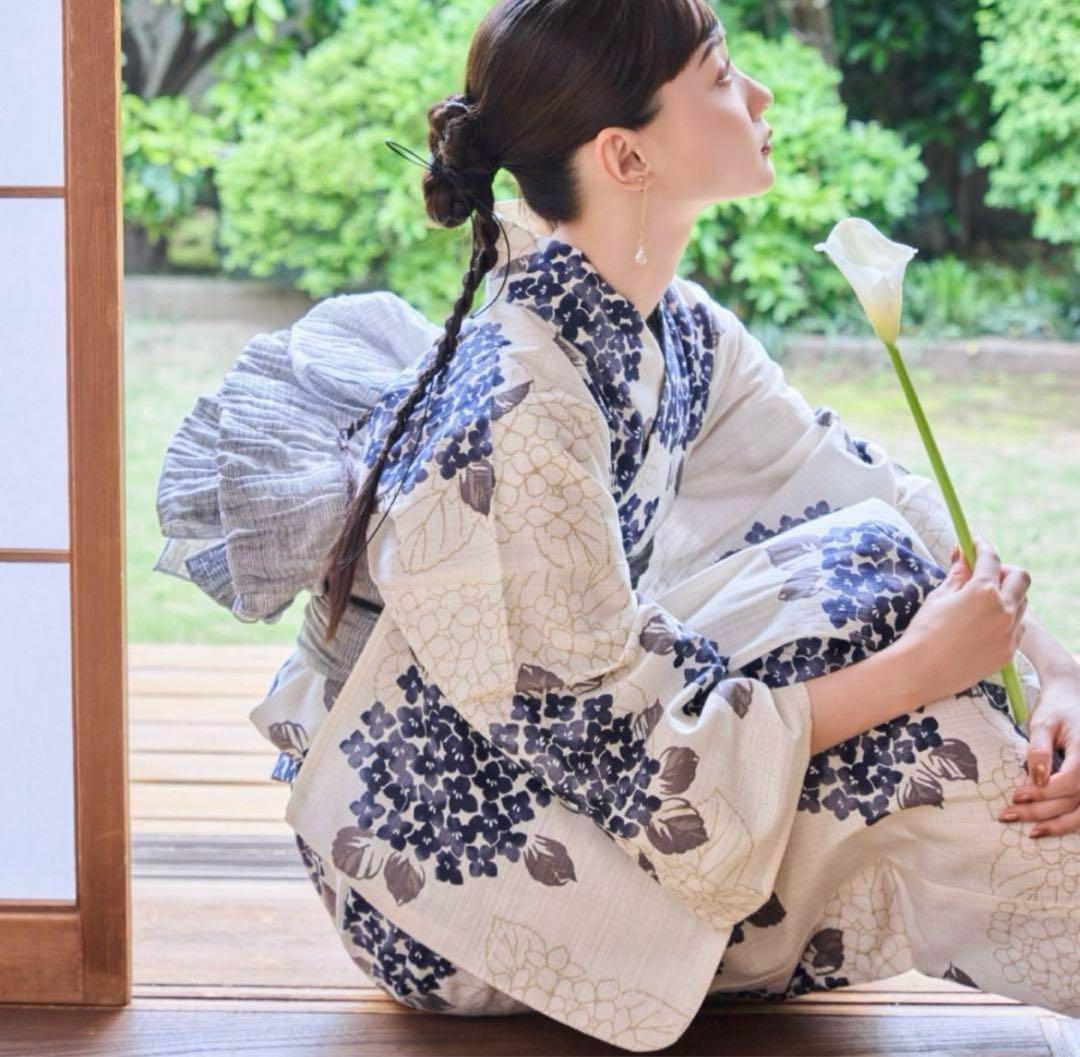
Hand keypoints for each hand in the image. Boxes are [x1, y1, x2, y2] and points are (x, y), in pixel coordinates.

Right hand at [900, 535, 1029, 701]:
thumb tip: (963, 556)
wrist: (921, 670)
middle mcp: (1003, 609)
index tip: (975, 544)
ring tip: (984, 601)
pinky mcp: (1008, 651)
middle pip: (1020, 578)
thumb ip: (957, 575)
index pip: (990, 559)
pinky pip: (1017, 628)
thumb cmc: (924, 630)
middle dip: (1004, 570)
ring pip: (1021, 603)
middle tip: (985, 573)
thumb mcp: (939, 596)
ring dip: (1007, 595)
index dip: (982, 547)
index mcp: (983, 591)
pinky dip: (1006, 619)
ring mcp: (1009, 632)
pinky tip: (985, 624)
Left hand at [1000, 666, 1079, 837]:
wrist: (1074, 700)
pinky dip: (1068, 822)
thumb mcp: (1044, 722)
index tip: (1016, 795)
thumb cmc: (1057, 709)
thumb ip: (1039, 749)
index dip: (1043, 793)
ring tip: (1029, 832)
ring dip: (1056, 824)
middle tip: (1009, 815)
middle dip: (1041, 811)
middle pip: (1074, 800)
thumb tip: (1037, 779)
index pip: (1069, 782)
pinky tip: (1047, 828)